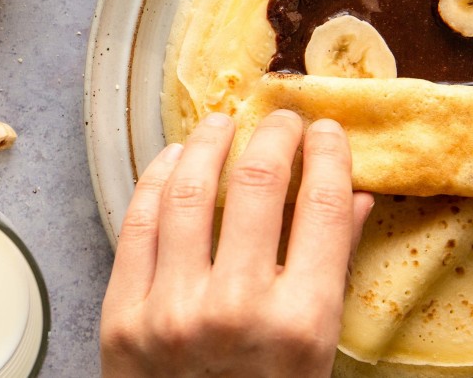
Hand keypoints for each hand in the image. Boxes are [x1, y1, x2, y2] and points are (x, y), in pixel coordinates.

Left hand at [100, 111, 374, 377]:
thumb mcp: (317, 355)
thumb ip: (332, 272)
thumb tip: (351, 195)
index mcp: (300, 324)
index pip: (321, 206)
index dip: (326, 154)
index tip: (326, 131)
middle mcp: (235, 310)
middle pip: (257, 185)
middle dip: (274, 136)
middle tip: (281, 118)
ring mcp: (171, 311)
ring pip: (190, 191)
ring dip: (208, 143)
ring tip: (222, 123)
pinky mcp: (121, 316)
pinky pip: (138, 225)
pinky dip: (157, 181)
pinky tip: (174, 161)